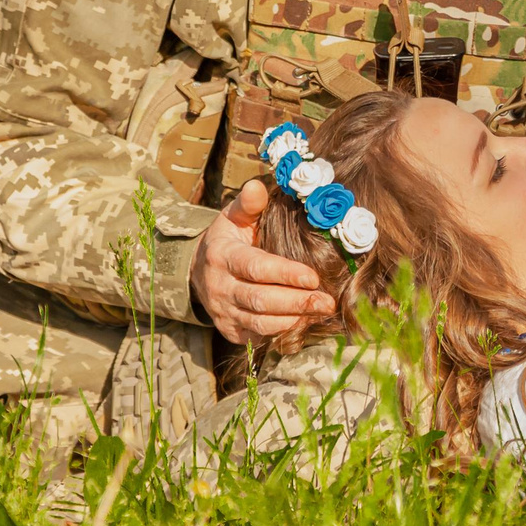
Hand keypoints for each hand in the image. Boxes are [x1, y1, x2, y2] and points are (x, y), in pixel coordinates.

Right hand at [189, 178, 338, 343]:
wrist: (198, 272)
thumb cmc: (228, 240)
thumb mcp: (233, 218)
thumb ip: (248, 204)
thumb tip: (258, 186)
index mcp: (223, 256)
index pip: (256, 268)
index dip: (285, 274)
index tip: (313, 277)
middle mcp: (221, 288)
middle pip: (261, 300)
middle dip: (297, 303)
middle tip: (327, 302)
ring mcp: (224, 313)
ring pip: (260, 323)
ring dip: (293, 320)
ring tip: (321, 313)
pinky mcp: (231, 331)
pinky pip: (258, 338)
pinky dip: (283, 333)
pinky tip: (306, 324)